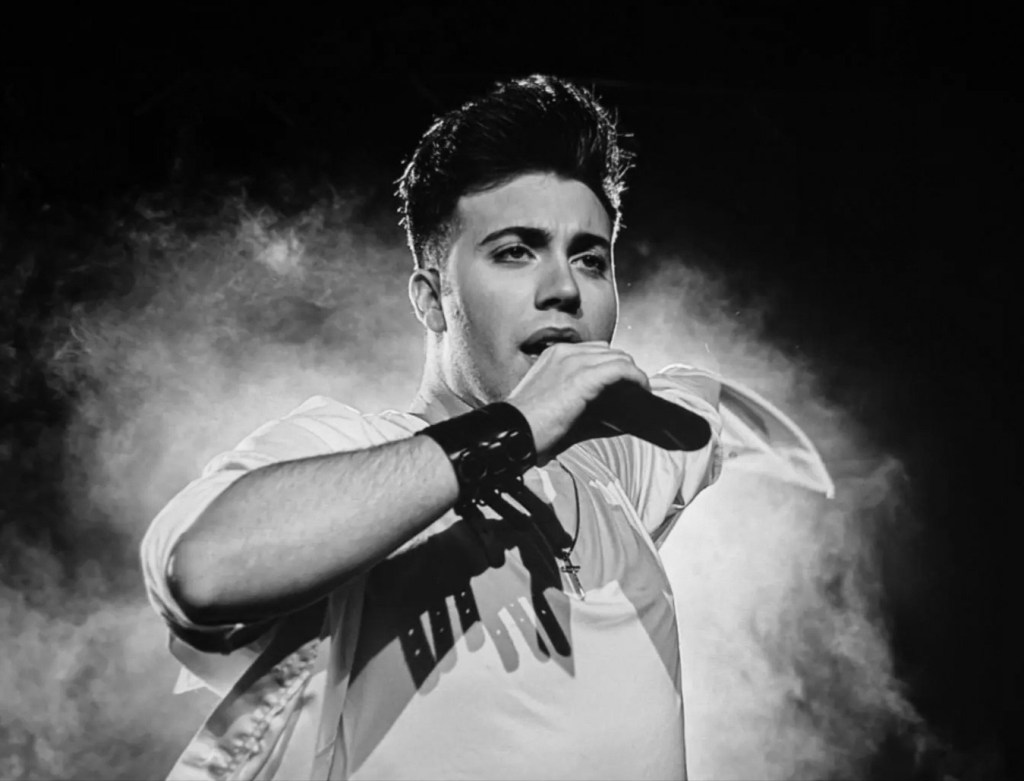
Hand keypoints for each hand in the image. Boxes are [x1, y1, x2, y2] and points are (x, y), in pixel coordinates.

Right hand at [506, 341, 649, 462]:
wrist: (515, 432)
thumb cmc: (530, 425)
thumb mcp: (553, 401)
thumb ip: (579, 396)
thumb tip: (611, 410)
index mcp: (555, 354)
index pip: (596, 351)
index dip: (612, 366)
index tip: (622, 384)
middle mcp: (566, 352)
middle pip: (611, 352)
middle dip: (624, 370)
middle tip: (634, 391)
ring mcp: (575, 362)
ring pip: (620, 359)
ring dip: (633, 376)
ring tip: (640, 393)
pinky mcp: (585, 377)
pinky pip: (622, 370)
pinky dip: (636, 380)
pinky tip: (642, 392)